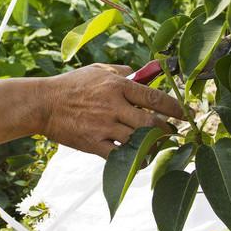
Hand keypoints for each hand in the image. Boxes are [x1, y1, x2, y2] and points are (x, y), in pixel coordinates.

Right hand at [39, 63, 186, 157]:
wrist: (43, 104)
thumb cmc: (71, 85)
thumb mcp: (97, 70)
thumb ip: (121, 71)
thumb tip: (142, 72)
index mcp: (117, 85)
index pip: (154, 97)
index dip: (175, 107)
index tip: (186, 114)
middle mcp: (113, 105)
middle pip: (151, 122)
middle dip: (167, 130)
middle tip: (174, 133)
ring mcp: (103, 126)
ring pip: (138, 141)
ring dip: (153, 146)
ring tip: (159, 146)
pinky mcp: (93, 143)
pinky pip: (120, 157)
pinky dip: (134, 160)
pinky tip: (141, 160)